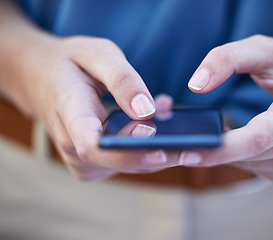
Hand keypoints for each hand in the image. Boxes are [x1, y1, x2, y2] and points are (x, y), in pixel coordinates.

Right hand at [15, 35, 179, 179]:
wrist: (43, 77)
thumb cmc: (71, 63)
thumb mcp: (97, 54)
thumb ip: (122, 80)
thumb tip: (148, 111)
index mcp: (69, 115)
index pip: (95, 146)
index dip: (128, 154)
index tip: (162, 149)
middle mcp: (73, 146)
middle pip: (119, 163)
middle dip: (159, 153)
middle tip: (194, 140)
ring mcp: (83, 159)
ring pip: (128, 166)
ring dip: (157, 148)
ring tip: (174, 122)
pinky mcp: (94, 163)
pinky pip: (127, 162)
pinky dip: (148, 147)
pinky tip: (157, 126)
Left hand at [182, 34, 272, 185]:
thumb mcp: (262, 50)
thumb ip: (226, 59)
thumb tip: (195, 86)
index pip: (258, 137)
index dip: (221, 149)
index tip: (188, 154)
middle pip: (248, 154)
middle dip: (215, 149)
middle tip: (189, 138)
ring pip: (249, 165)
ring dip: (230, 152)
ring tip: (227, 129)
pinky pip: (258, 170)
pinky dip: (243, 158)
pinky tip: (249, 140)